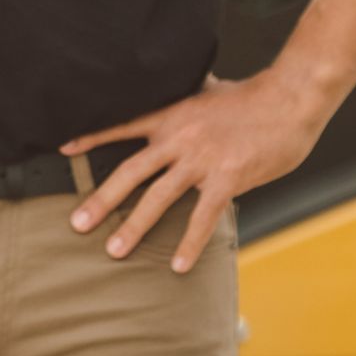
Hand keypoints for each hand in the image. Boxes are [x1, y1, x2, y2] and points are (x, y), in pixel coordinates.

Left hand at [60, 71, 326, 271]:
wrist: (290, 98)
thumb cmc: (255, 96)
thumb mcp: (212, 90)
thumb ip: (193, 97)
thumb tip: (189, 89)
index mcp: (173, 115)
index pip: (123, 126)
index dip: (93, 139)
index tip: (65, 151)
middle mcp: (180, 138)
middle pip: (130, 172)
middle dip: (101, 199)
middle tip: (77, 223)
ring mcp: (202, 159)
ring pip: (158, 197)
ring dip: (134, 227)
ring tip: (114, 251)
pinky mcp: (227, 178)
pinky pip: (202, 217)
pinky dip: (190, 243)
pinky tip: (179, 266)